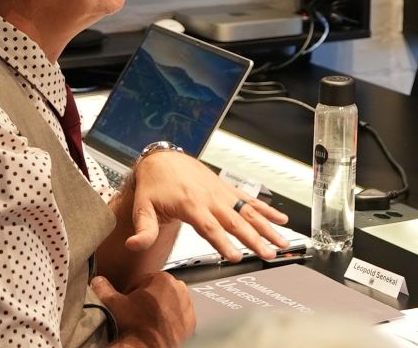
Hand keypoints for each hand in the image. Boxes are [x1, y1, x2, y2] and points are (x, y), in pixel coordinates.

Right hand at [91, 273, 193, 347]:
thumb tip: (97, 280)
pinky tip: (160, 326)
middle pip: (159, 290)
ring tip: (149, 320)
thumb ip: (104, 289)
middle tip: (138, 312)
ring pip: (171, 302)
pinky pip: (180, 316)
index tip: (129, 302)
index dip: (133, 292)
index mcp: (162, 278)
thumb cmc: (134, 324)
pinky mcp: (191, 320)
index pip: (144, 281)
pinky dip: (172, 319)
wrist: (148, 346)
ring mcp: (188, 304)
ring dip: (161, 308)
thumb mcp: (115, 304)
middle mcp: (179, 288)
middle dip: (149, 299)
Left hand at [126, 149, 291, 261]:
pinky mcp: (228, 191)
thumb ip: (143, 229)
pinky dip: (267, 210)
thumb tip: (134, 246)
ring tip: (283, 241)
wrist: (163, 159)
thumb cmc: (154, 185)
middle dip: (255, 239)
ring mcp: (222, 194)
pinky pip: (251, 201)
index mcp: (191, 205)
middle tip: (269, 254)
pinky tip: (282, 220)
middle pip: (236, 222)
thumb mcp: (142, 207)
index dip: (223, 242)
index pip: (210, 227)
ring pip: (249, 212)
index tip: (235, 256)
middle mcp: (210, 199)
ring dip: (267, 227)